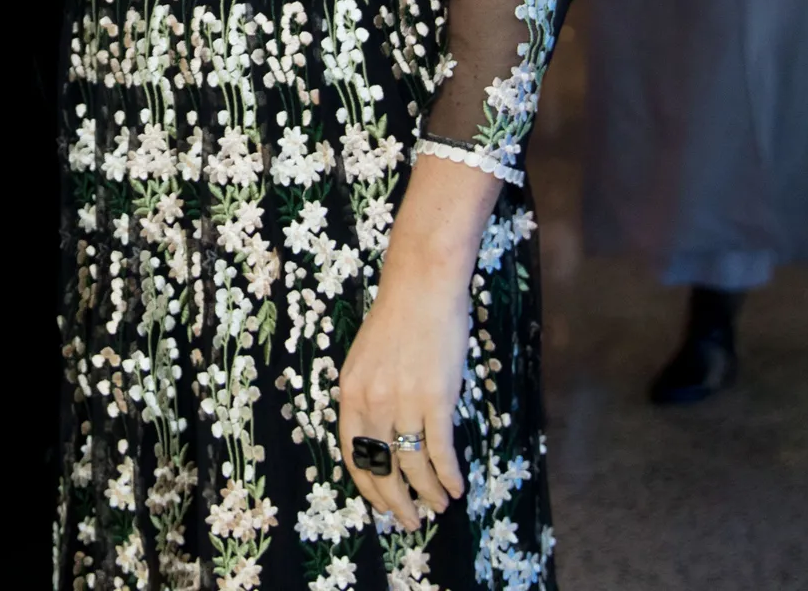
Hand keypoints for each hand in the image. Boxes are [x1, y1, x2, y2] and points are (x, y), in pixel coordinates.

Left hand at [338, 253, 470, 530]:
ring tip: (439, 506)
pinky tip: (457, 487)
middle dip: (396, 501)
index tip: (381, 505)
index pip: (352, 454)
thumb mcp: (366, 358)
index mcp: (350, 391)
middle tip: (410, 521)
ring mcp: (404, 400)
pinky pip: (440, 449)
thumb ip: (368, 395)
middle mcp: (372, 400)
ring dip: (428, 493)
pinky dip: (449, 474)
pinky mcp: (436, 397)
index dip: (367, 486)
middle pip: (380, 467)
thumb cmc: (398, 318)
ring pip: (413, 465)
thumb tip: (380, 435)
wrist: (422, 285)